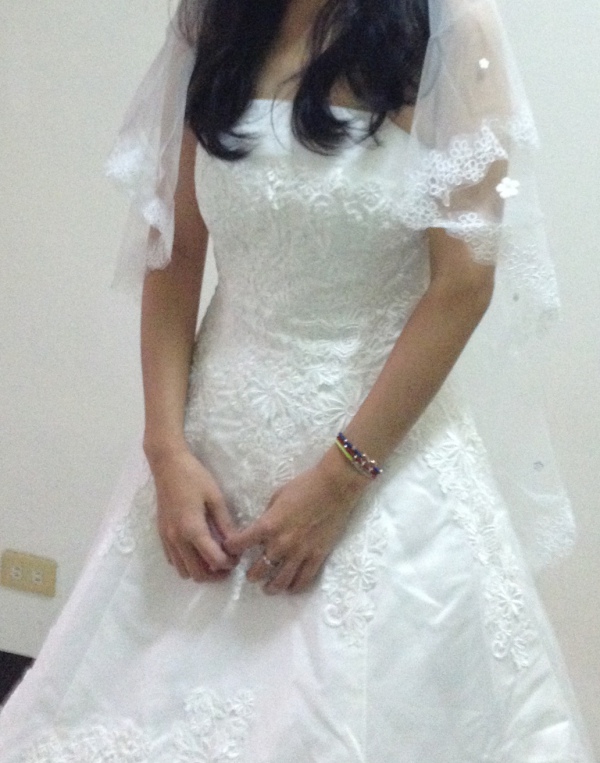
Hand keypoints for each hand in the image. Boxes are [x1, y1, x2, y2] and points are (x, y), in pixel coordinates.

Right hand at [150, 447, 238, 581]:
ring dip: (200, 571)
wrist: (168, 465)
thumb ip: (225, 524)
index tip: (238, 556)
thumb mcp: (215, 498)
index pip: (214, 560)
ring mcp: (167, 538)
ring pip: (183, 571)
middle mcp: (177, 539)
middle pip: (197, 573)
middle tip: (229, 564)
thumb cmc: (194, 477)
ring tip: (213, 559)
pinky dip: (186, 563)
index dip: (229, 563)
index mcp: (193, 529)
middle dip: (216, 574)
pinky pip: (173, 560)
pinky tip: (197, 551)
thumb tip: (236, 543)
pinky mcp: (161, 535)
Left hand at [224, 453, 366, 594]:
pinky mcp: (317, 556)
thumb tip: (262, 529)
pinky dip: (295, 587)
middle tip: (251, 574)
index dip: (231, 548)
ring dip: (270, 587)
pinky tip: (290, 588)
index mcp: (268, 526)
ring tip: (268, 587)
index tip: (231, 550)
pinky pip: (304, 580)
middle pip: (258, 570)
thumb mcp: (277, 497)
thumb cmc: (304, 486)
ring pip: (280, 581)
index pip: (240, 544)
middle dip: (251, 574)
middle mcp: (281, 544)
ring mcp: (300, 553)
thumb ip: (268, 517)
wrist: (334, 487)